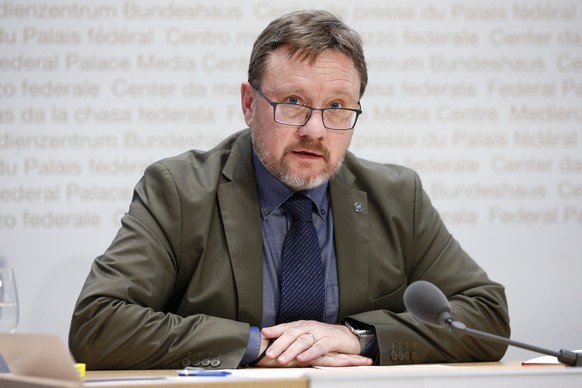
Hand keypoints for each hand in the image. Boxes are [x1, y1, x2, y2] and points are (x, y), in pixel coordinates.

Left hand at [258, 320, 372, 366]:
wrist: (347, 336)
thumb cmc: (324, 337)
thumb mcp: (307, 336)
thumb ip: (292, 340)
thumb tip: (272, 344)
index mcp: (302, 325)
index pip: (286, 326)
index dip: (275, 330)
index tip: (263, 334)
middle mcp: (309, 327)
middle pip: (292, 334)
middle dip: (279, 344)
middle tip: (269, 354)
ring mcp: (320, 333)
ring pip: (303, 341)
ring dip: (291, 350)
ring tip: (281, 359)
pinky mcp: (331, 341)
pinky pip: (319, 347)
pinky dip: (309, 353)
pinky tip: (302, 358)